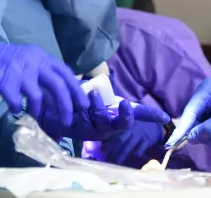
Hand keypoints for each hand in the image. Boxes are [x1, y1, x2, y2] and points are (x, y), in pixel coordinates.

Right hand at [0, 34, 87, 127]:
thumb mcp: (22, 63)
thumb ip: (38, 75)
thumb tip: (56, 98)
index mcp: (39, 55)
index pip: (65, 72)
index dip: (76, 88)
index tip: (84, 104)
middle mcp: (32, 60)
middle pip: (58, 84)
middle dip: (66, 105)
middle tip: (68, 121)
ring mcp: (18, 69)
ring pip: (39, 95)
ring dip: (40, 110)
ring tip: (36, 118)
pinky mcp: (3, 80)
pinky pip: (16, 101)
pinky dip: (17, 109)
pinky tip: (13, 110)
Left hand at [39, 91, 170, 141]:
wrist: (44, 106)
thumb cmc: (68, 96)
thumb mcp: (87, 86)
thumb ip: (98, 83)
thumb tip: (102, 75)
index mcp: (112, 110)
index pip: (136, 112)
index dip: (150, 115)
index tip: (165, 117)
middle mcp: (108, 122)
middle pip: (125, 123)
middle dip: (128, 116)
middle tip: (125, 105)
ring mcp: (97, 130)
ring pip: (109, 126)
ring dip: (102, 110)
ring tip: (94, 96)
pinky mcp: (85, 134)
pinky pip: (94, 125)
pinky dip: (93, 111)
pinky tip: (88, 100)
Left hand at [100, 120, 164, 164]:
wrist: (155, 124)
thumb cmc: (138, 126)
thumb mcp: (129, 124)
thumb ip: (118, 131)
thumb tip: (103, 142)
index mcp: (126, 124)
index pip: (115, 133)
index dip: (108, 142)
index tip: (102, 150)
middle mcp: (132, 128)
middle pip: (121, 140)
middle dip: (113, 151)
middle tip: (107, 159)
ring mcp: (140, 134)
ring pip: (130, 145)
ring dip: (122, 155)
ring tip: (116, 162)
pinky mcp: (148, 140)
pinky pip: (141, 148)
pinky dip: (136, 153)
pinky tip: (132, 158)